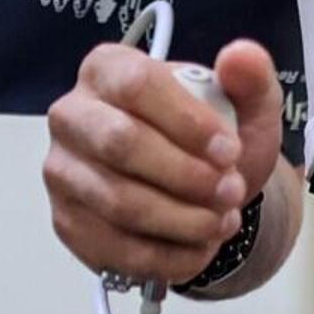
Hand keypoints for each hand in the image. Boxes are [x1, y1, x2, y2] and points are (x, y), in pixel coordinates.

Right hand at [44, 37, 285, 285]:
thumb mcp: (244, 104)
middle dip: (186, 175)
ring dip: (183, 220)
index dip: (188, 122)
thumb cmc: (210, 137)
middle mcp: (72, 115)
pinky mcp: (68, 222)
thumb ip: (251, 77)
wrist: (196, 187)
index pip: (137, 85)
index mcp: (107, 69)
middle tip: (232, 192)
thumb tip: (240, 57)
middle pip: (120, 143)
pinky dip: (170, 256)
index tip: (231, 151)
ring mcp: (63, 172)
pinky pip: (116, 248)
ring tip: (223, 220)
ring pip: (118, 202)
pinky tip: (201, 246)